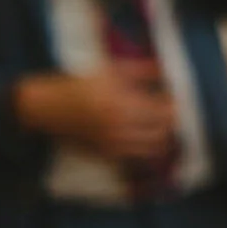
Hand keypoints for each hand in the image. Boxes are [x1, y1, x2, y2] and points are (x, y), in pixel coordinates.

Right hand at [14, 61, 175, 162]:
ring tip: (165, 128)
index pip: (162, 110)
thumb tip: (166, 69)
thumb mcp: (110, 71)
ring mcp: (112, 143)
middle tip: (174, 114)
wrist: (49, 108)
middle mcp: (119, 126)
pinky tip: (149, 141)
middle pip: (161, 131)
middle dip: (172, 123)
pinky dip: (148, 151)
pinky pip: (136, 158)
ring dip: (164, 138)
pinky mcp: (106, 155)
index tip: (177, 99)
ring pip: (152, 148)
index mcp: (121, 103)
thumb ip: (141, 70)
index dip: (175, 106)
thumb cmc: (80, 85)